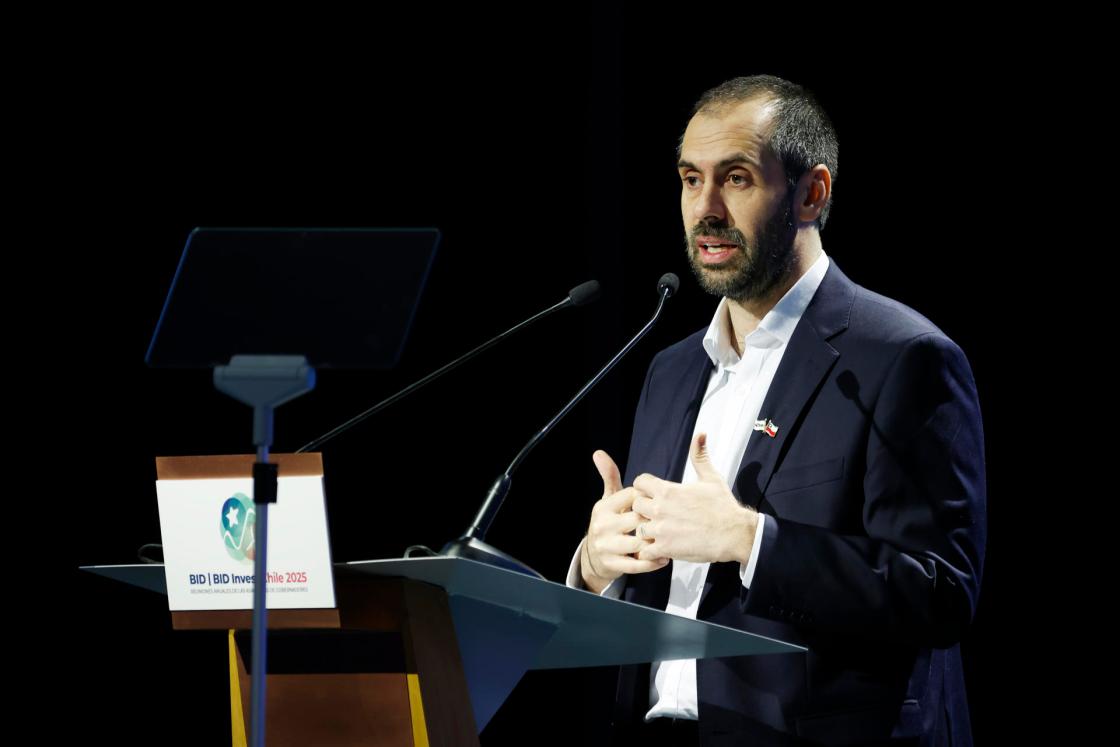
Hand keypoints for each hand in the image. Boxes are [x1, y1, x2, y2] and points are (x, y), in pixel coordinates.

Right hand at [581, 449, 669, 591]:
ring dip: (658, 544)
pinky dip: (653, 562)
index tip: (663, 504)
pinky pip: (637, 564)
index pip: (634, 497)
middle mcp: (602, 525)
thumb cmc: (610, 521)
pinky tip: (664, 558)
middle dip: (656, 522)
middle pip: (639, 520)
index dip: (651, 500)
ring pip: (639, 543)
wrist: (595, 555)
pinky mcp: (612, 564)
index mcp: (604, 506)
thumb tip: (599, 452)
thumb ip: (610, 476)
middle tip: (675, 523)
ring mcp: (606, 546)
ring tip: (672, 542)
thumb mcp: (609, 499)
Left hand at [632, 432, 757, 564]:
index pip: (639, 483)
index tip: (653, 495)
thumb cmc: (723, 506)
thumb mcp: (711, 477)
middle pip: (635, 505)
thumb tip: (700, 434)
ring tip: (659, 533)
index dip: (644, 488)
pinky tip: (661, 548)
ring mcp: (661, 529)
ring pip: (637, 528)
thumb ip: (700, 456)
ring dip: (646, 530)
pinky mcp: (665, 548)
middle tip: (655, 515)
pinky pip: (644, 550)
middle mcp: (660, 509)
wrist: (735, 534)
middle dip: (643, 509)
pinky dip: (649, 551)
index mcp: (668, 490)